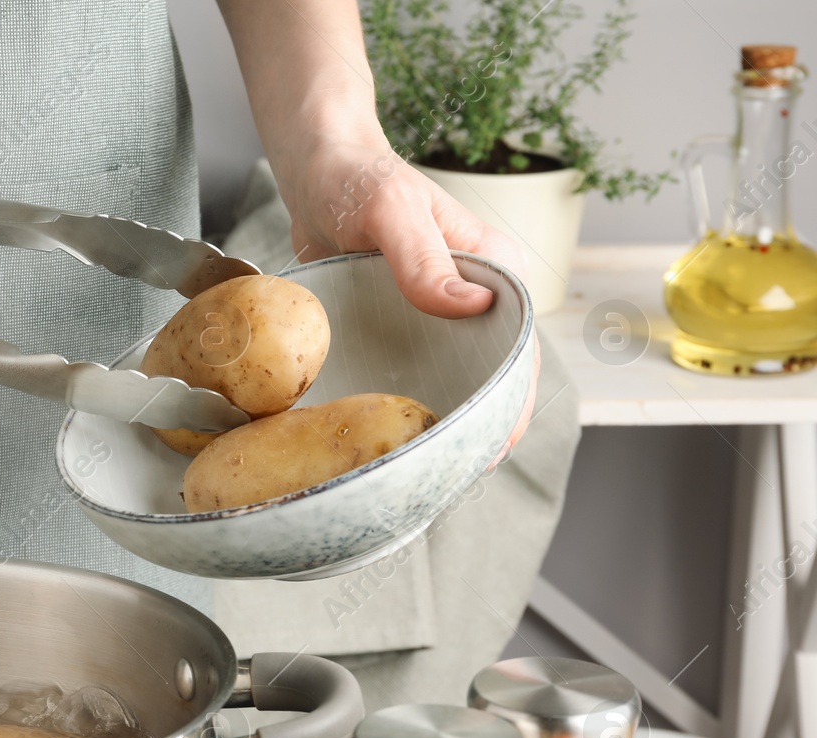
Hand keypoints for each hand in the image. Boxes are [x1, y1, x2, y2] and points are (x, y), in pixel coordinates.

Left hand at [275, 131, 538, 451]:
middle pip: (489, 374)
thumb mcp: (391, 210)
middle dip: (481, 425)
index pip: (519, 346)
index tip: (496, 445)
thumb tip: (468, 306)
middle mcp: (472, 298)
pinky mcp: (398, 326)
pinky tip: (391, 438)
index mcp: (493, 270)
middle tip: (457, 475)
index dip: (513, 400)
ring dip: (443, 420)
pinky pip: (409, 370)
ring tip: (428, 473)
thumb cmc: (358, 176)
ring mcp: (434, 317)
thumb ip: (423, 258)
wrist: (314, 166)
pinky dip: (403, 402)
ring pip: (451, 379)